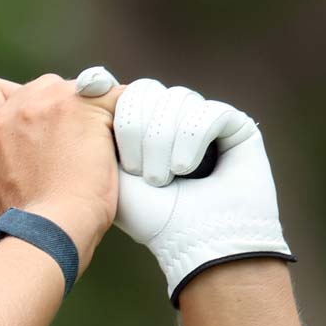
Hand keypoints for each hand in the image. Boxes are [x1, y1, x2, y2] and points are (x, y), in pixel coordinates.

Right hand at [0, 69, 122, 271]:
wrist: (54, 232)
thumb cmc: (35, 226)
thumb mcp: (2, 186)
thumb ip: (11, 153)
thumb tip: (42, 144)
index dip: (5, 93)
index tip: (27, 115)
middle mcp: (6, 114)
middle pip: (39, 87)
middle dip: (59, 110)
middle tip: (74, 148)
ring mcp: (42, 104)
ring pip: (77, 89)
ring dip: (90, 114)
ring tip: (97, 153)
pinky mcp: (80, 104)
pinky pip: (113, 95)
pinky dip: (122, 115)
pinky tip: (121, 144)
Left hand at [106, 76, 294, 305]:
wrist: (194, 244)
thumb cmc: (150, 218)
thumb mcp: (109, 172)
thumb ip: (96, 131)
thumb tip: (89, 80)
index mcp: (145, 127)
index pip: (125, 94)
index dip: (115, 110)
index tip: (110, 146)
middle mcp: (175, 119)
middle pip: (147, 91)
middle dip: (136, 130)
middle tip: (138, 172)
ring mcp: (206, 119)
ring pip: (177, 99)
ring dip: (162, 141)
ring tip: (162, 179)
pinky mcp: (237, 125)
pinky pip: (209, 111)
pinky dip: (191, 141)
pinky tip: (186, 170)